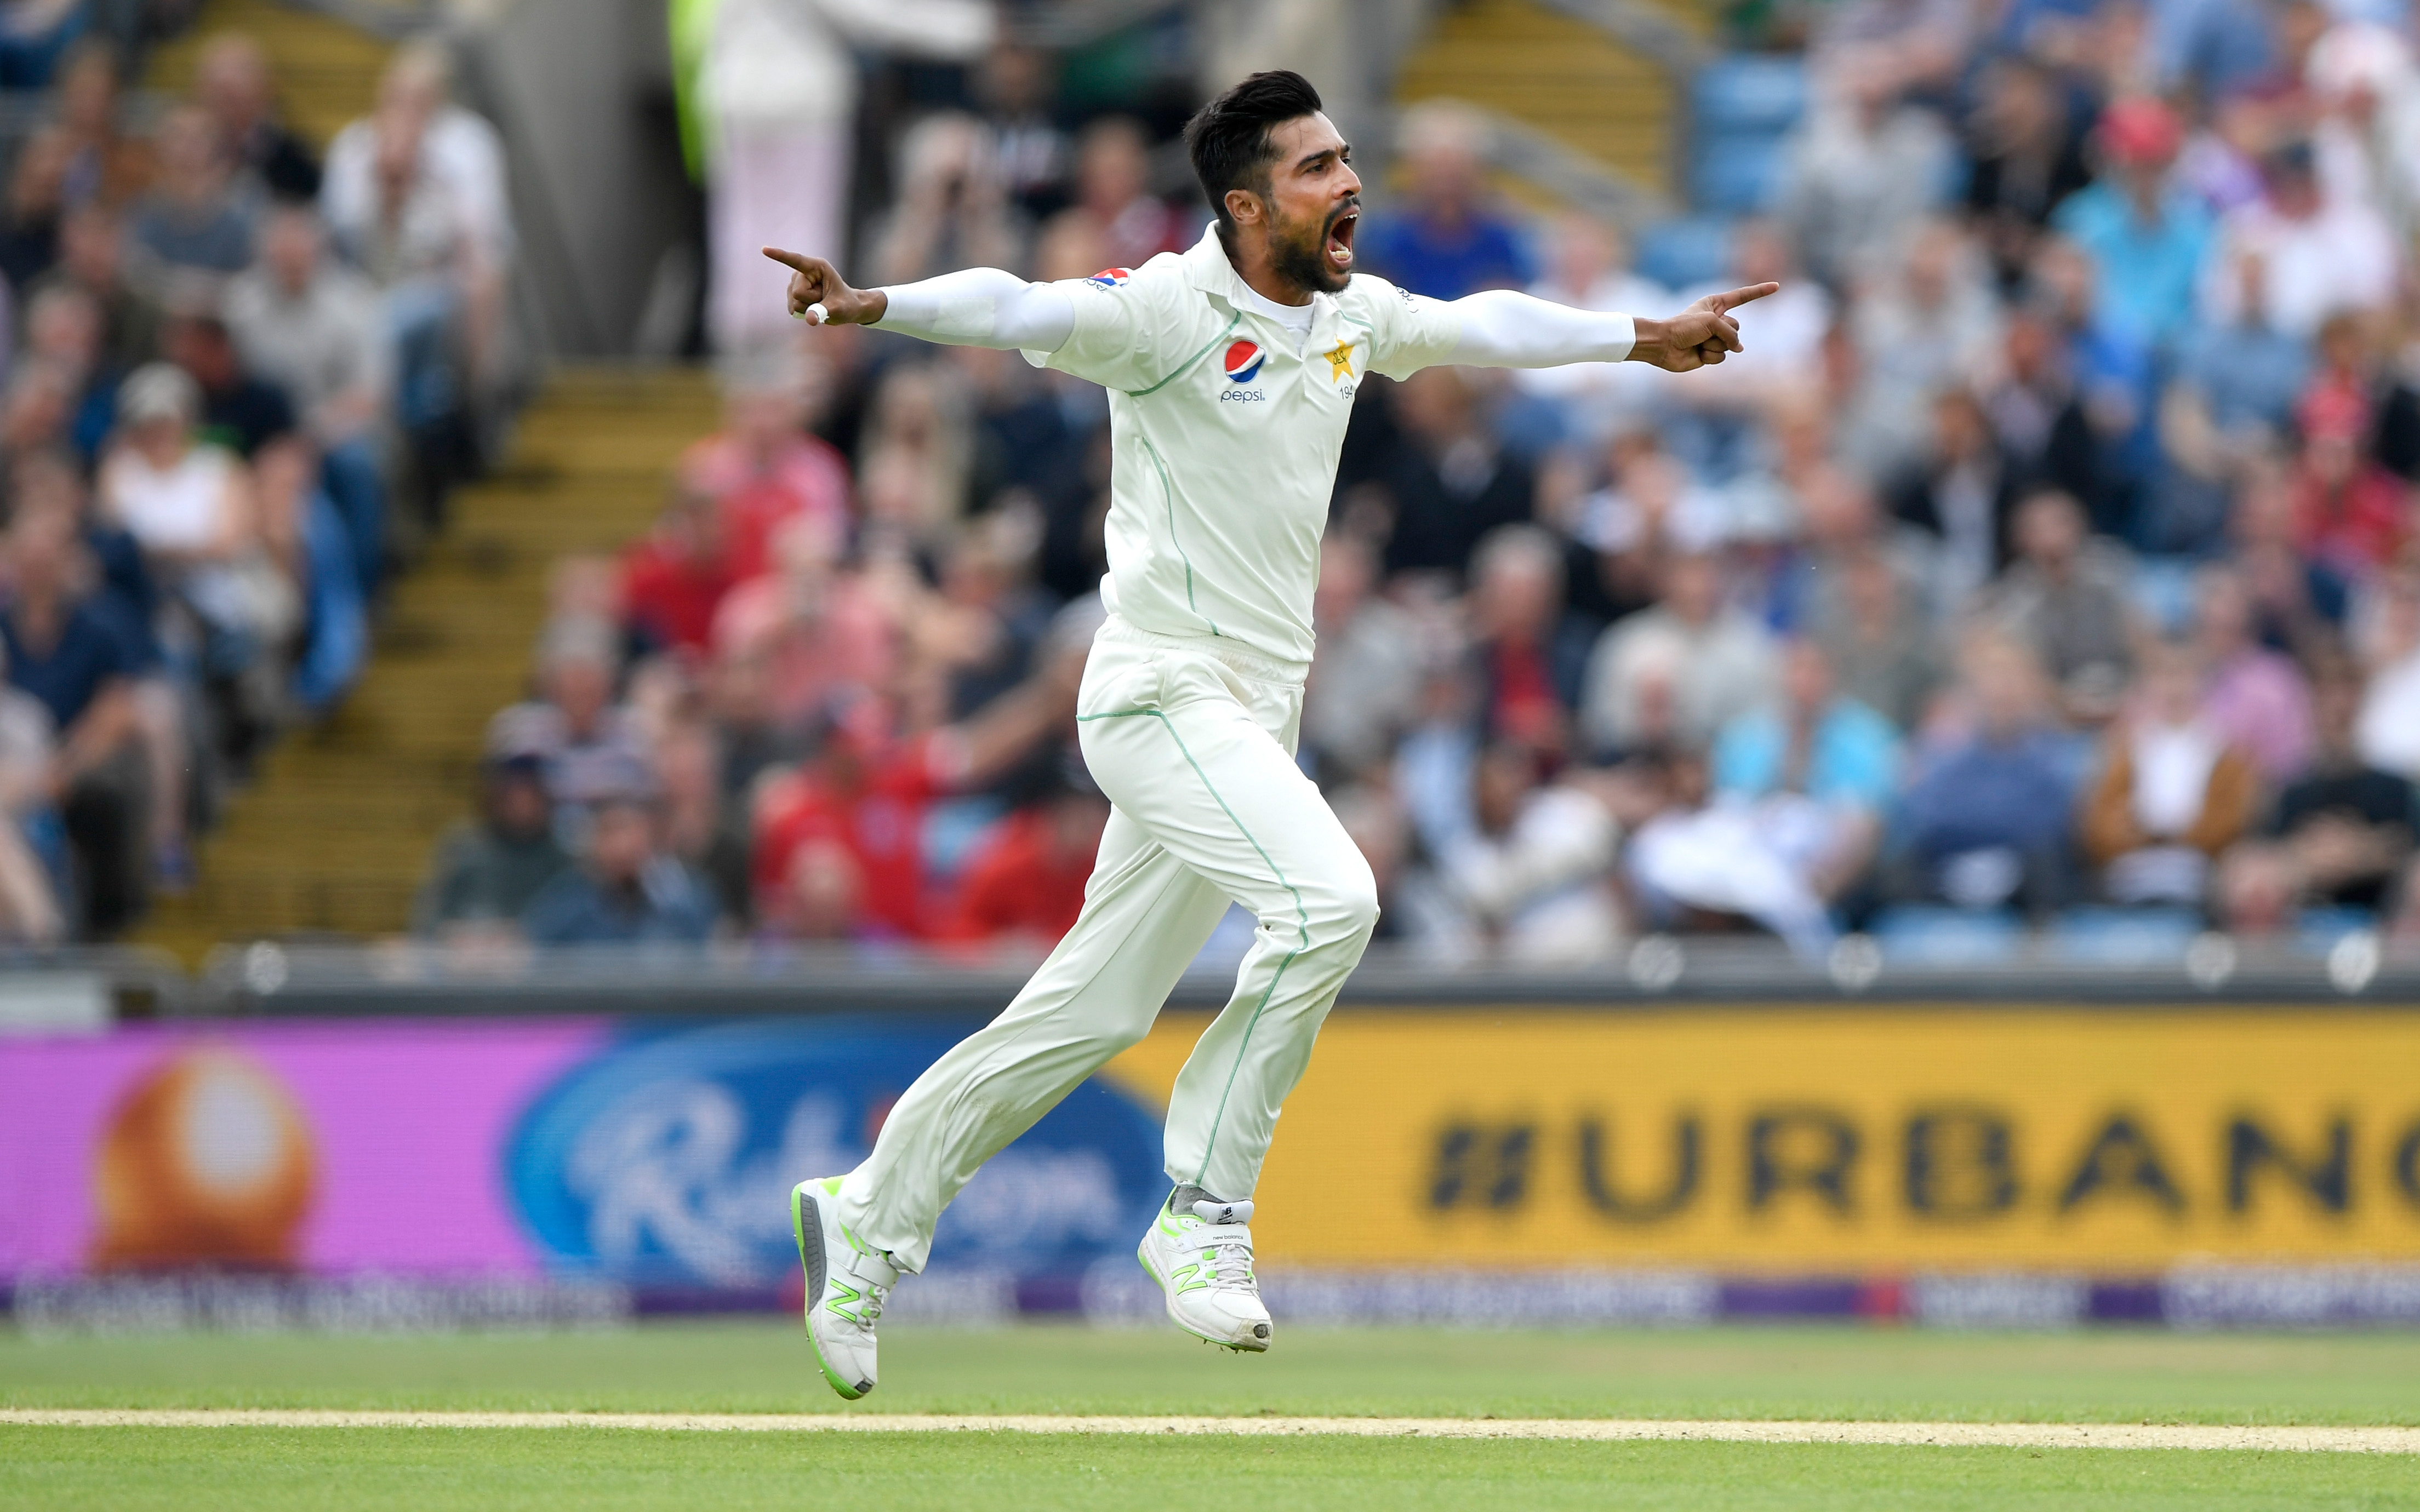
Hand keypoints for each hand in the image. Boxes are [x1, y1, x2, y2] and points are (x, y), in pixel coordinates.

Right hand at [761, 247, 888, 325]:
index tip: (764, 249)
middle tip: (825, 299)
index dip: (779, 255)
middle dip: (811, 301)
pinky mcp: (792, 294)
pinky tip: (813, 307)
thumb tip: (809, 320)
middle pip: (797, 292)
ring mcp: (795, 283)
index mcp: (817, 267)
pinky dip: (804, 312)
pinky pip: (792, 308)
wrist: (845, 308)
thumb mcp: (839, 309)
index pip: (796, 260)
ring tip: (821, 302)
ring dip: (808, 307)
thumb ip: (823, 312)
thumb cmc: (846, 304)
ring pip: (794, 302)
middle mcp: (803, 272)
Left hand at [1628, 283, 1780, 372]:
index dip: (1760, 292)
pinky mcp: (1709, 354)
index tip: (1776, 286)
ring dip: (1714, 345)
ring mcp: (1713, 337)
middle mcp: (1716, 320)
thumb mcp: (1711, 322)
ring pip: (1730, 344)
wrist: (1663, 345)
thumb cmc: (1683, 327)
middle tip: (1705, 333)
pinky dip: (1710, 356)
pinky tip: (1697, 354)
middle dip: (1723, 332)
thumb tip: (1739, 349)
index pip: (1743, 296)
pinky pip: (1721, 357)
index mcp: (1715, 304)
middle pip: (1737, 327)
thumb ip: (1730, 333)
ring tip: (1698, 343)